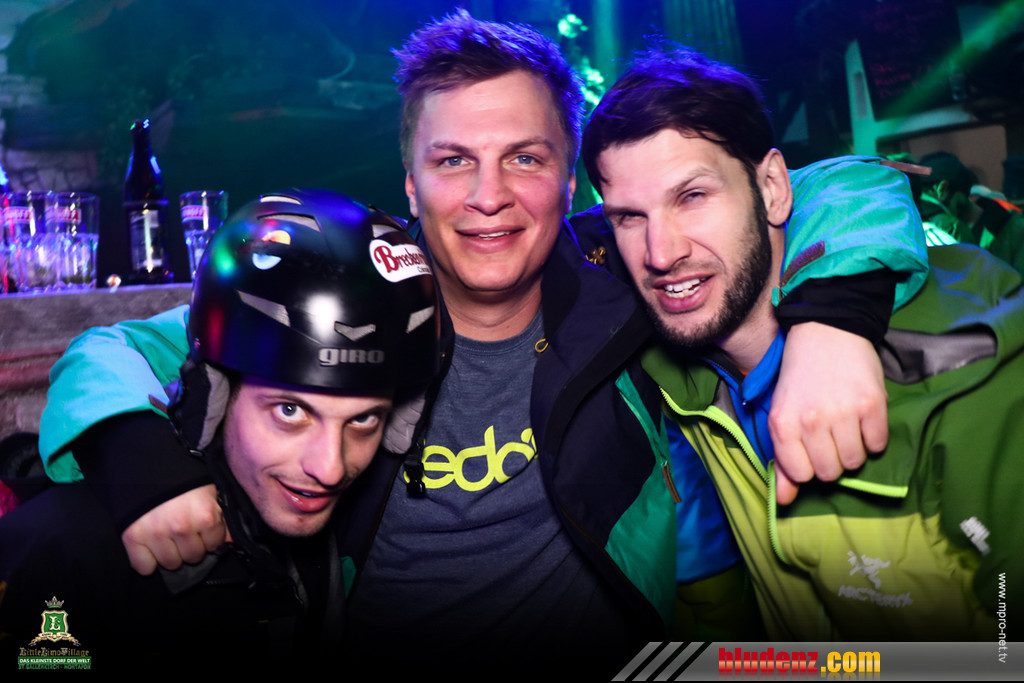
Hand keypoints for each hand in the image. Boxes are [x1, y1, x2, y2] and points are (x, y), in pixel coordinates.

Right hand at [120, 484, 230, 574]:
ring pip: (171, 563)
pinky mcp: (133, 537)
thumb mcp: (209, 488)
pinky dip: (147, 562)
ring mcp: (156, 533)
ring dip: (171, 554)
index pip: (215, 545)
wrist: (146, 461)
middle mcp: (182, 527)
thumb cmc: (182, 475)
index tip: (202, 528)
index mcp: (205, 515)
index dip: (210, 537)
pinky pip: (144, 567)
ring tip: (169, 538)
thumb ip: (222, 515)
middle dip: (191, 546)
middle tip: (185, 532)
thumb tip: (231, 542)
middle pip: (193, 557)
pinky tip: (151, 548)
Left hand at [769, 323, 888, 504]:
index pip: (801, 474)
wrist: (827, 331)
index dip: (809, 465)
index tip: (812, 449)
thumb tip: (785, 501)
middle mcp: (811, 421)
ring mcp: (843, 413)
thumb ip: (784, 459)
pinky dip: (874, 437)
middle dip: (833, 460)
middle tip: (831, 436)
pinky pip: (878, 444)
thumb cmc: (801, 376)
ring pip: (856, 462)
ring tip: (847, 426)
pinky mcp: (872, 404)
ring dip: (854, 450)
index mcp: (783, 424)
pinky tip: (863, 418)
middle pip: (830, 472)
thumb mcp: (782, 413)